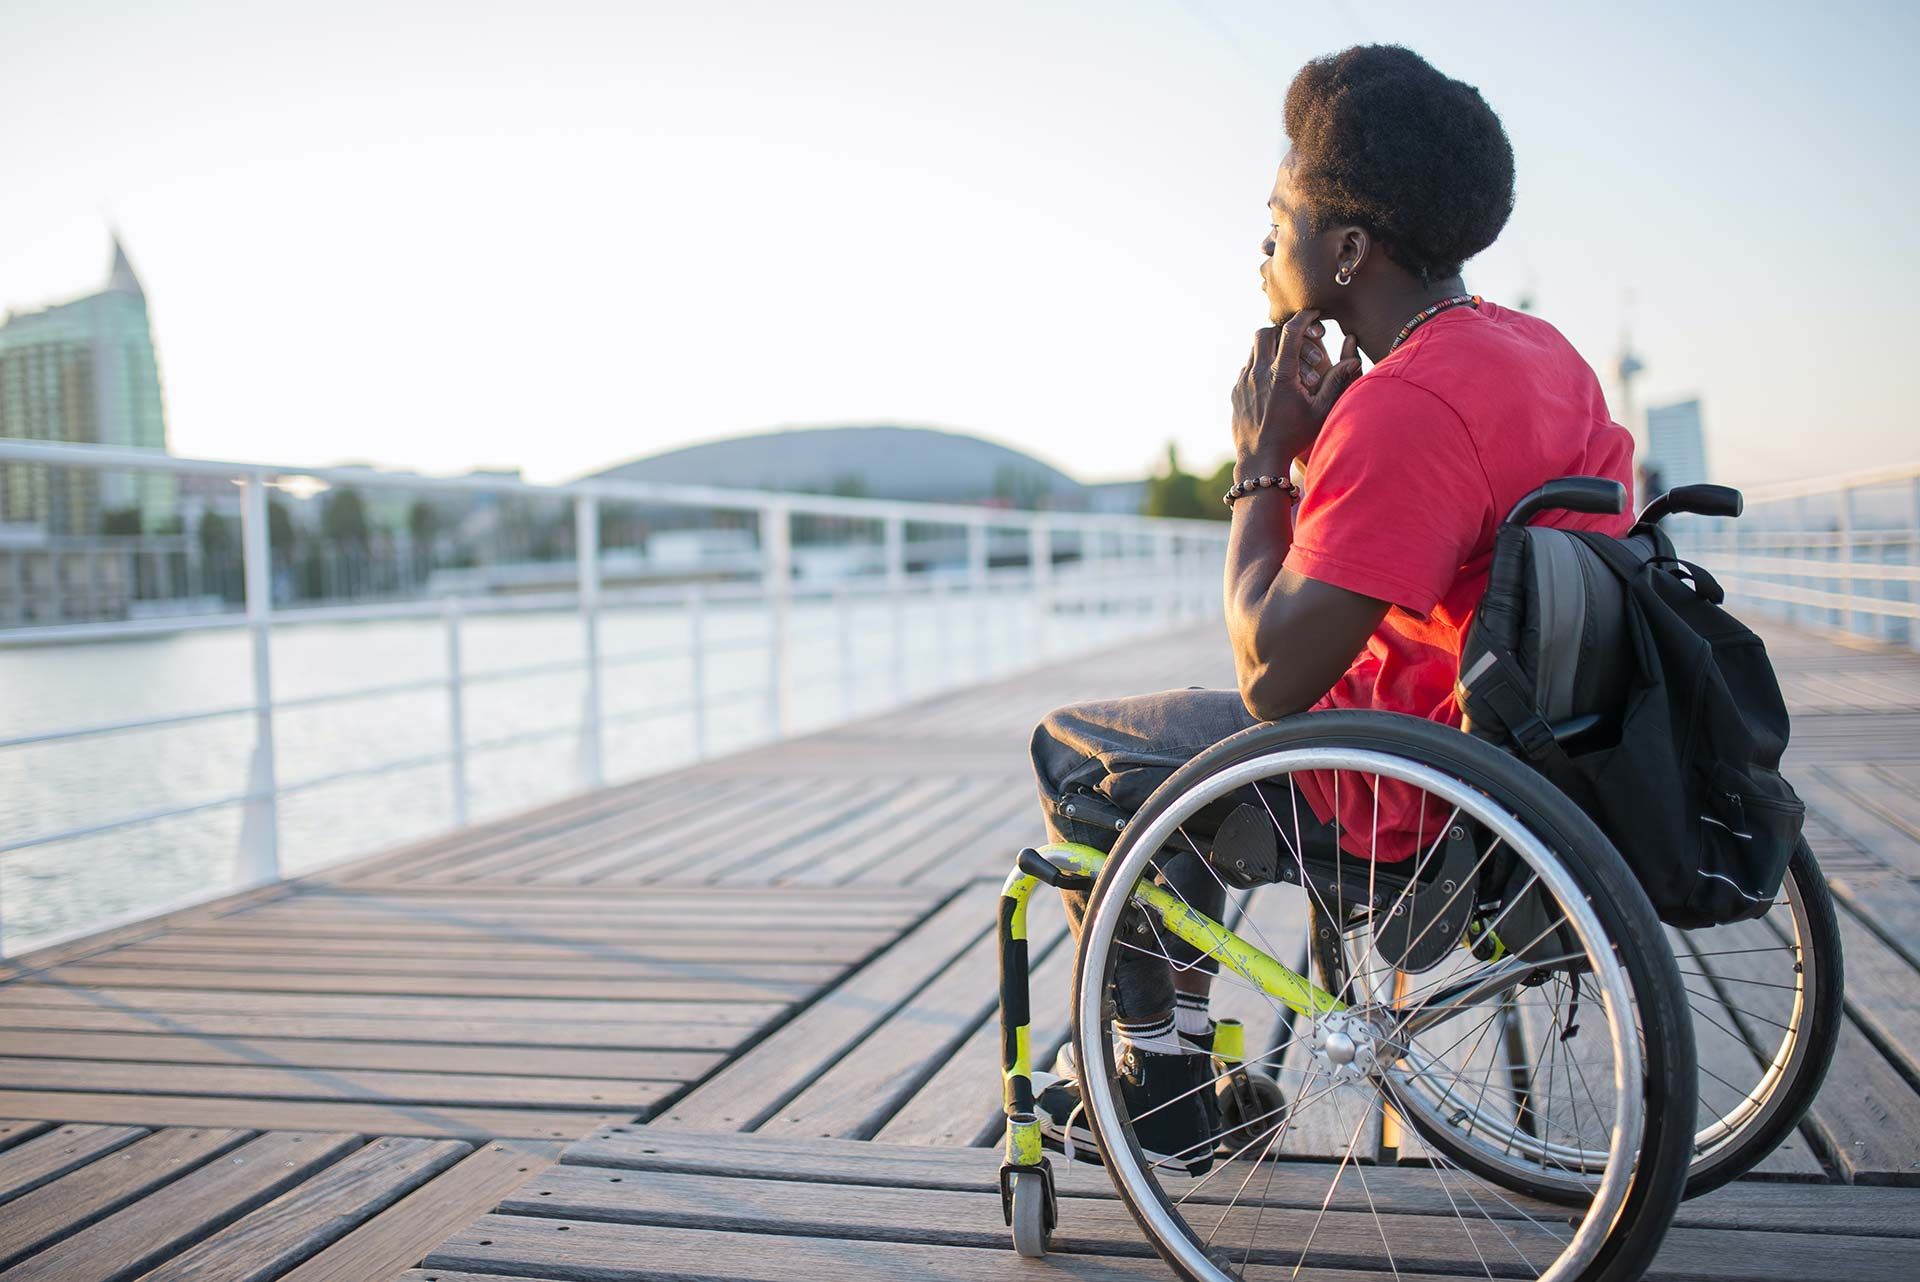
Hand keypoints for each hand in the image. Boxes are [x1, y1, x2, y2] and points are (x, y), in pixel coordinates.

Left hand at [1230, 308, 1361, 475]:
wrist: (1261, 460)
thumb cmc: (1295, 437)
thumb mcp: (1321, 410)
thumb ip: (1337, 382)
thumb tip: (1354, 360)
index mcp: (1282, 375)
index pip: (1290, 331)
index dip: (1303, 317)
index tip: (1313, 314)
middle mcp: (1258, 374)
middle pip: (1264, 332)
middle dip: (1281, 330)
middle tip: (1297, 336)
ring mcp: (1244, 382)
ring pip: (1253, 350)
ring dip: (1270, 349)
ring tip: (1287, 360)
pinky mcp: (1236, 393)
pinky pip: (1246, 368)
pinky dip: (1260, 366)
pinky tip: (1273, 380)